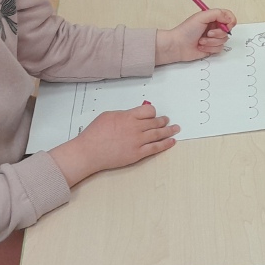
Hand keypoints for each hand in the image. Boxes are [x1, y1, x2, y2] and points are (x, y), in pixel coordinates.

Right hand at [50, 103, 178, 186]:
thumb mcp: (108, 116)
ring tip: (176, 128)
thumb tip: (133, 115)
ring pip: (158, 134)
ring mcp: (137, 141)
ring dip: (169, 130)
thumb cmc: (94, 134)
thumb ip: (124, 114)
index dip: (152, 112)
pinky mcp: (137, 154)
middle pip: (155, 122)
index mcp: (128, 117)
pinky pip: (155, 148)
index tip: (153, 114)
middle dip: (163, 121)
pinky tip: (172, 141)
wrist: (89, 152)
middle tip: (167, 120)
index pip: (148, 111)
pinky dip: (165, 144)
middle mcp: (135, 128)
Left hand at [156, 8, 236, 64]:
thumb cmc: (186, 30)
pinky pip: (219, 48)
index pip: (228, 17)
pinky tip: (201, 46)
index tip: (225, 25)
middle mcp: (214, 27)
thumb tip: (229, 18)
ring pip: (224, 40)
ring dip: (212, 42)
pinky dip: (210, 48)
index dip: (230, 21)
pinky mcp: (211, 48)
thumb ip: (218, 14)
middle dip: (217, 34)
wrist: (178, 46)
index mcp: (212, 18)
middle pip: (227, 30)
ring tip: (201, 41)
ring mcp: (213, 38)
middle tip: (207, 33)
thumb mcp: (201, 17)